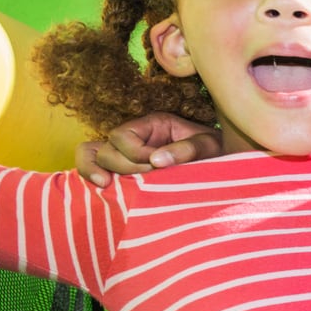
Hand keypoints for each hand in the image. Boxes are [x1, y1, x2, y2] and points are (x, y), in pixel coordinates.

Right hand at [77, 112, 222, 187]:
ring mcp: (125, 153)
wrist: (220, 171)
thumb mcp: (209, 147)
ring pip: (94, 155)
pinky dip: (89, 173)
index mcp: (153, 124)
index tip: (156, 168)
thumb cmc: (215, 154)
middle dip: (124, 167)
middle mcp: (135, 136)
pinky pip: (93, 165)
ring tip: (106, 185)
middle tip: (148, 180)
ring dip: (100, 170)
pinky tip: (101, 186)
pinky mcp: (123, 171)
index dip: (134, 154)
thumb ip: (187, 150)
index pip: (123, 136)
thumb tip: (156, 160)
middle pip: (107, 149)